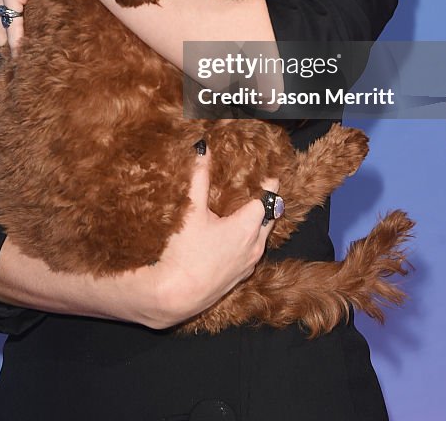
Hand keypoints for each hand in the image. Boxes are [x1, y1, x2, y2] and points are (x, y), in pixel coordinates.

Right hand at [149, 146, 278, 327]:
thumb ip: (199, 178)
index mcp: (247, 227)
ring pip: (261, 238)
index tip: (269, 175)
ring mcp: (248, 264)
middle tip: (257, 189)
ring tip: (244, 210)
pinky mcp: (239, 277)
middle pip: (269, 218)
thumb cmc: (185, 252)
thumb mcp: (192, 210)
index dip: (269, 185)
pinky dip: (249, 241)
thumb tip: (203, 150)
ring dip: (258, 224)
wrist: (176, 295)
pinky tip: (231, 237)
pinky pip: (252, 253)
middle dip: (266, 204)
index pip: (268, 200)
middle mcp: (254, 246)